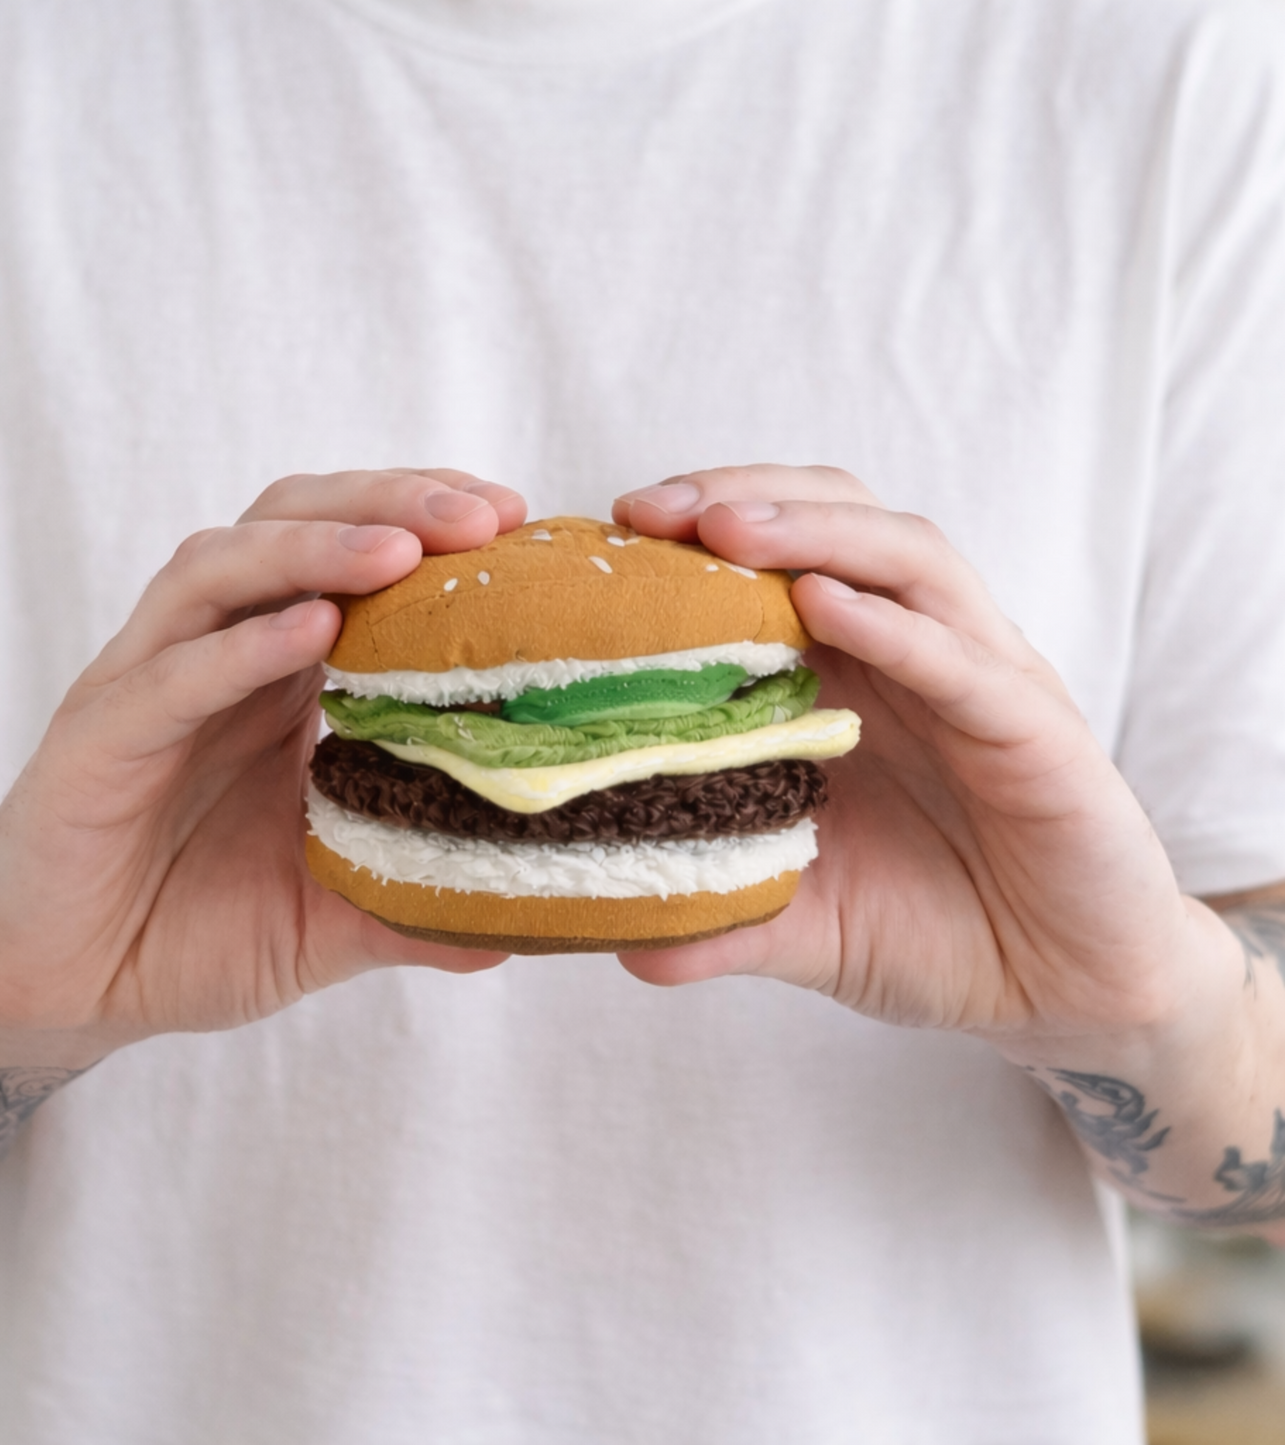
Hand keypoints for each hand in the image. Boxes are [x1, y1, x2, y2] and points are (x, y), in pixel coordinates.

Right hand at [0, 470, 526, 1065]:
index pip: (352, 559)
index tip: (515, 523)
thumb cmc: (190, 936)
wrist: (64, 993)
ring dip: (314, 547)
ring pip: (223, 570)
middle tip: (481, 513)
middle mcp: (215, 657)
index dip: (429, 526)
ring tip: (400, 549)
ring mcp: (149, 686)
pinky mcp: (97, 738)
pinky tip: (311, 632)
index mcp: (278, 679)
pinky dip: (242, 646)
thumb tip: (513, 930)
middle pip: (293, 525)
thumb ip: (408, 908)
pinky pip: (170, 676)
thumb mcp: (324, 921)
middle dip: (389, 504)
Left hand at [611, 465, 1213, 1040]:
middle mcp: (918, 655)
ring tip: (726, 529)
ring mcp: (983, 681)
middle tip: (649, 507)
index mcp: (855, 676)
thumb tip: (620, 950)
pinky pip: (966, 663)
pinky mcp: (1039, 733)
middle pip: (839, 521)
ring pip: (908, 561)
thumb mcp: (808, 924)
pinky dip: (896, 627)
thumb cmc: (938, 932)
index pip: (780, 557)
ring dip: (815, 532)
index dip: (699, 530)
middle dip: (743, 497)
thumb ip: (721, 920)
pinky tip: (827, 605)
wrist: (1066, 993)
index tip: (610, 532)